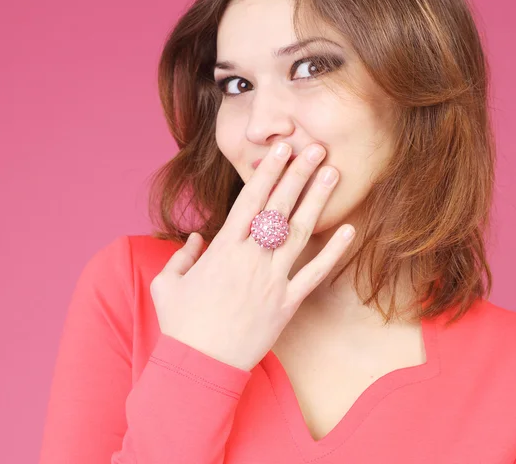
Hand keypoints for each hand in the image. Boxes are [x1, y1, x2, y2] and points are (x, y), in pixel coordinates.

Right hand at [149, 141, 355, 371]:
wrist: (200, 367)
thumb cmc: (181, 324)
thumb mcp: (167, 284)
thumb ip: (182, 256)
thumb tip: (197, 237)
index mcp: (222, 249)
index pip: (250, 201)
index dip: (268, 172)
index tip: (282, 150)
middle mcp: (251, 258)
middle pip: (279, 207)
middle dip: (298, 174)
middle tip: (315, 147)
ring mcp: (272, 280)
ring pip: (299, 232)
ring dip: (316, 200)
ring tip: (332, 173)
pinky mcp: (287, 303)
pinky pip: (314, 273)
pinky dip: (333, 252)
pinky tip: (349, 230)